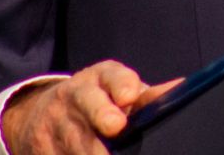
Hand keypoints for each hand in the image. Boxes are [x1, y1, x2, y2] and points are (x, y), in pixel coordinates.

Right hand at [1, 60, 181, 154]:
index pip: (111, 75)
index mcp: (98, 78)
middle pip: (89, 109)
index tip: (128, 97)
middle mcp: (74, 97)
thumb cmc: (97, 101)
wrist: (42, 112)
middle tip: (115, 128)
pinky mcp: (41, 148)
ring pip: (76, 143)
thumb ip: (147, 96)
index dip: (121, 85)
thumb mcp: (118, 90)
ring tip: (110, 153)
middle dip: (102, 118)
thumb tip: (182, 89)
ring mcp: (55, 124)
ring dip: (91, 151)